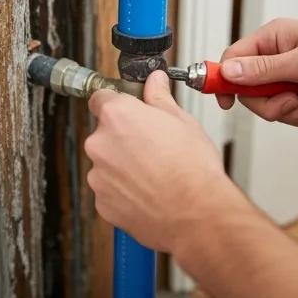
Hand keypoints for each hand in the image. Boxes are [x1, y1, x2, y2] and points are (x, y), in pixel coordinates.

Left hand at [86, 72, 235, 252]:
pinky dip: (125, 193)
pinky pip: (111, 192)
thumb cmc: (194, 171)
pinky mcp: (103, 203)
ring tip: (155, 177)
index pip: (101, 98)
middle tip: (154, 150)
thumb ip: (160, 99)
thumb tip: (155, 82)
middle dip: (125, 140)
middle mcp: (100, 144)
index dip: (119, 105)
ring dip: (125, 168)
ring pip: (108, 165)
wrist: (198, 215)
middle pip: (105, 135)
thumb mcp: (184, 123)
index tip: (131, 113)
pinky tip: (150, 194)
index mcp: (117, 116)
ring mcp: (99, 176)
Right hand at [216, 19, 297, 123]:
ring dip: (295, 111)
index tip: (224, 101)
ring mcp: (292, 75)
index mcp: (272, 39)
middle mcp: (278, 56)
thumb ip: (262, 70)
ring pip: (274, 106)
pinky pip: (292, 112)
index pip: (234, 59)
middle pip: (252, 91)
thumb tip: (228, 70)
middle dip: (273, 104)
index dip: (225, 81)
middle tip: (292, 101)